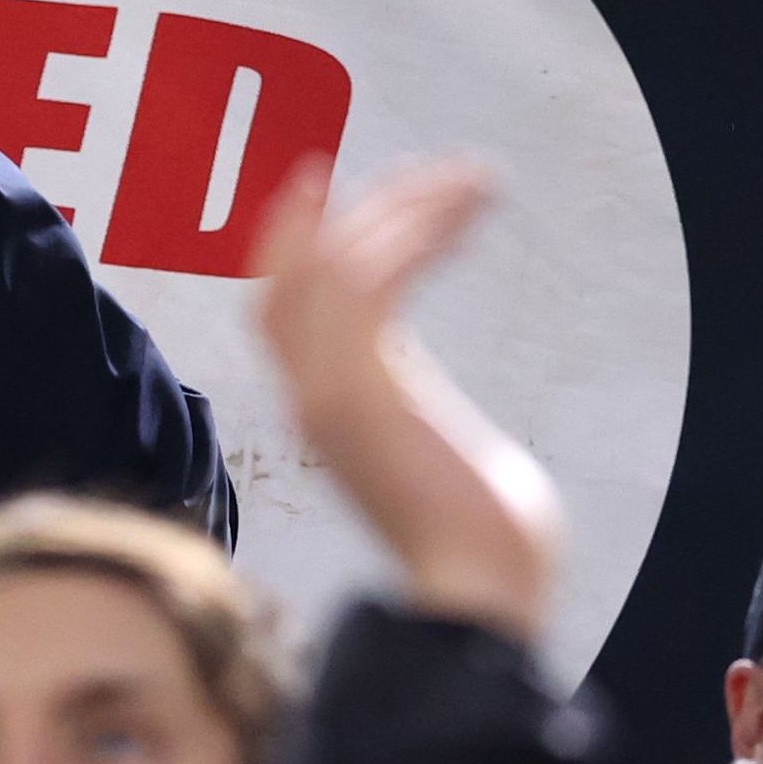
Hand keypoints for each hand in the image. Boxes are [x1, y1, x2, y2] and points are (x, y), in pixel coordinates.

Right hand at [253, 158, 559, 641]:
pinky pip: (366, 281)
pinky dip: (414, 232)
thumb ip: (421, 427)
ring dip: (405, 207)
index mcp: (324, 410)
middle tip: (434, 174)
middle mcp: (309, 395)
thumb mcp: (437, 464)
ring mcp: (324, 393)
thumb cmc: (483, 542)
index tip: (342, 187)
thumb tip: (454, 437)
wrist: (479, 590)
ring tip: (474, 182)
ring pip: (331, 263)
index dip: (295, 240)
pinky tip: (464, 212)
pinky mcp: (358, 392)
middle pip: (293, 272)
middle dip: (357, 209)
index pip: (279, 305)